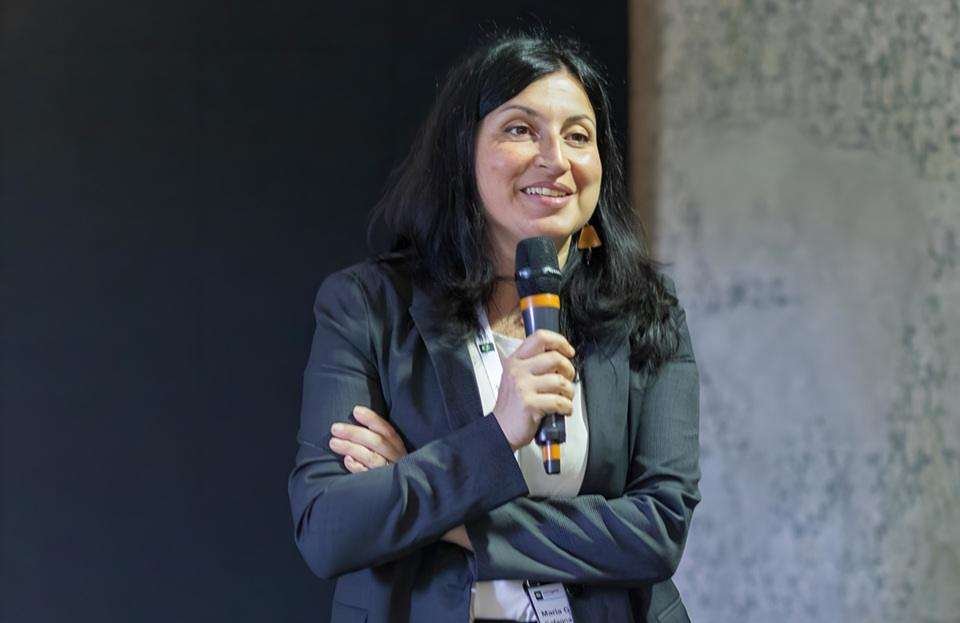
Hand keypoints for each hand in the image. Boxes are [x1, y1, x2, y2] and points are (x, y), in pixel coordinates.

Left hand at [329, 406, 471, 550]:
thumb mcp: (398, 463)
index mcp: (404, 452)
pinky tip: (347, 462)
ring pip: (371, 458)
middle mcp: (401, 463)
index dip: (373, 420)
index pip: (389, 432)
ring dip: (351, 448)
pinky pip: (370, 479)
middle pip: (377, 443)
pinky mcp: (387, 493)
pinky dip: (358, 468)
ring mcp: (394, 477)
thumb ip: (385, 451)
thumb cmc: (405, 484)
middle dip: (355, 432)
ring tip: (333, 442)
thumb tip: (360, 435)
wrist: (426, 515)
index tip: (356, 410)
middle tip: (335, 427)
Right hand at [492, 329, 575, 450]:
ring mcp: (523, 387)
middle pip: (555, 358)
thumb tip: (560, 359)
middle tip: (568, 378)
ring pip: (560, 381)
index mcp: (515, 360)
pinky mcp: (530, 403)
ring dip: (569, 391)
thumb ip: (534, 365)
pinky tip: (562, 409)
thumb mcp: (517, 377)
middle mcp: (518, 370)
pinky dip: (566, 407)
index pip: (540, 337)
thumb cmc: (512, 405)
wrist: (501, 429)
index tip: (568, 351)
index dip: (560, 342)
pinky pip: (559, 401)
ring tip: (565, 398)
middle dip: (569, 369)